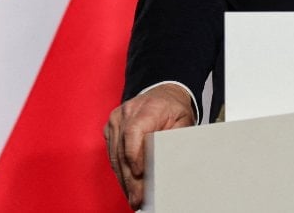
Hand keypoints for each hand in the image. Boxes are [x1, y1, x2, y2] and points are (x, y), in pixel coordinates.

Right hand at [105, 84, 195, 209]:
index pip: (134, 131)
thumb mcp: (183, 121)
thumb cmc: (174, 109)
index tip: (139, 173)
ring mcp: (116, 119)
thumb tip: (171, 163)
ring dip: (123, 178)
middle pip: (123, 148)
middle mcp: (128, 111)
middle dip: (130, 177)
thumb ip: (176, 140)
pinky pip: (112, 152)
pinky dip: (119, 169)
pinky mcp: (110, 127)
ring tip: (132, 196)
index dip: (134, 154)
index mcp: (148, 108)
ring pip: (115, 154)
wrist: (163, 94)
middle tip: (137, 197)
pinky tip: (126, 184)